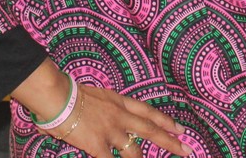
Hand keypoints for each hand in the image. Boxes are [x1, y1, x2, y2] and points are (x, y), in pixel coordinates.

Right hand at [52, 84, 191, 157]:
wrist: (60, 99)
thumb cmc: (70, 94)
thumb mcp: (95, 95)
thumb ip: (104, 107)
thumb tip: (101, 114)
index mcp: (119, 101)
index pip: (147, 112)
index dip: (164, 120)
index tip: (179, 127)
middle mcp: (120, 116)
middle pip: (150, 129)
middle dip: (169, 140)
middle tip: (185, 148)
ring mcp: (111, 131)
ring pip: (134, 150)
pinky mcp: (98, 145)